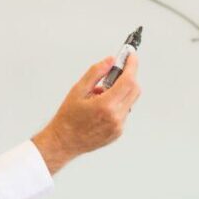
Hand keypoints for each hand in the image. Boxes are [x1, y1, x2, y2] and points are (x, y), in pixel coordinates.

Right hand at [32, 53, 140, 174]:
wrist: (64, 142)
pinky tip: (102, 105)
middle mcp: (116, 117)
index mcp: (106, 105)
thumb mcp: (78, 90)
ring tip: (102, 93)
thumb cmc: (68, 118)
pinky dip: (118, 103)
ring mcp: (119, 126)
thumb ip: (96, 72)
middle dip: (129, 76)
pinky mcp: (119, 131)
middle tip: (118, 70)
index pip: (128, 80)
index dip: (132, 65)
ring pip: (130, 100)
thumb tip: (110, 61)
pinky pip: (125, 111)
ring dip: (122, 90)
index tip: (131, 56)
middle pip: (134, 89)